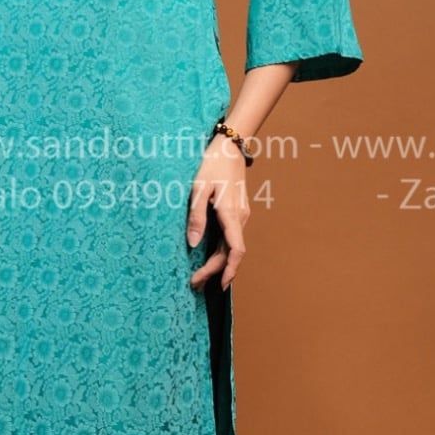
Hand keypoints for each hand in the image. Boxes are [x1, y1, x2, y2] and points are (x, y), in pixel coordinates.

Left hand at [186, 134, 249, 290]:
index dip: (229, 270)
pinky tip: (210, 259)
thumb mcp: (198, 188)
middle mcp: (240, 218)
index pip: (236, 250)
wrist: (230, 148)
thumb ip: (196, 216)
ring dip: (218, 264)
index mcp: (231, 213)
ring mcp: (241, 216)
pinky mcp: (237, 213)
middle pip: (231, 253)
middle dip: (215, 271)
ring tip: (200, 278)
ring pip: (232, 247)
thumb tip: (194, 244)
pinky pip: (231, 239)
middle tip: (195, 284)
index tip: (219, 285)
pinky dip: (222, 253)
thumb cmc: (212, 165)